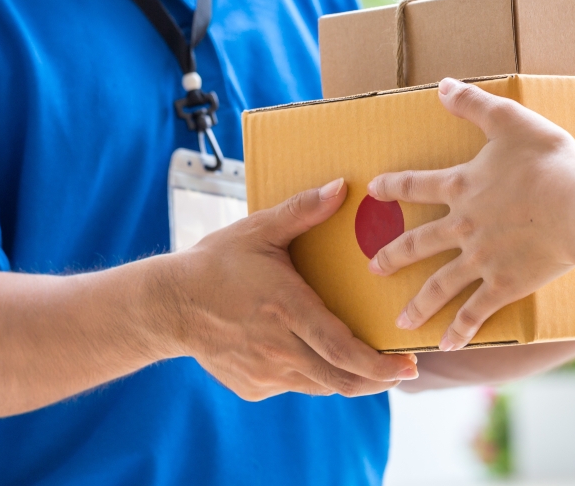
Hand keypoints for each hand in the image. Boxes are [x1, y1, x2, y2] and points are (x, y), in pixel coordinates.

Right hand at [161, 179, 418, 400]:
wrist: (167, 305)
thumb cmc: (216, 263)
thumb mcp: (259, 231)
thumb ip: (303, 211)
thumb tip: (343, 187)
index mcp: (287, 310)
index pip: (343, 350)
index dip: (379, 365)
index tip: (407, 366)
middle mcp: (279, 349)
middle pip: (341, 380)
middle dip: (378, 380)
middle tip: (403, 371)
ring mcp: (265, 373)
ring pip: (321, 386)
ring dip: (348, 378)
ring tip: (368, 364)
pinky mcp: (253, 387)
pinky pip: (294, 385)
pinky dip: (312, 374)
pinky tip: (314, 354)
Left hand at [367, 78, 574, 350]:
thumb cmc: (550, 163)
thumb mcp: (511, 121)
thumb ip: (474, 105)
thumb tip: (442, 86)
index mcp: (461, 186)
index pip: (415, 185)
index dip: (392, 187)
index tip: (373, 191)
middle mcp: (462, 226)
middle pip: (418, 243)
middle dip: (393, 256)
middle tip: (374, 268)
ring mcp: (480, 260)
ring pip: (439, 285)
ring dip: (418, 304)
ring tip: (401, 321)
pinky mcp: (503, 285)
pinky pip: (475, 312)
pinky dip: (461, 330)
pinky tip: (447, 346)